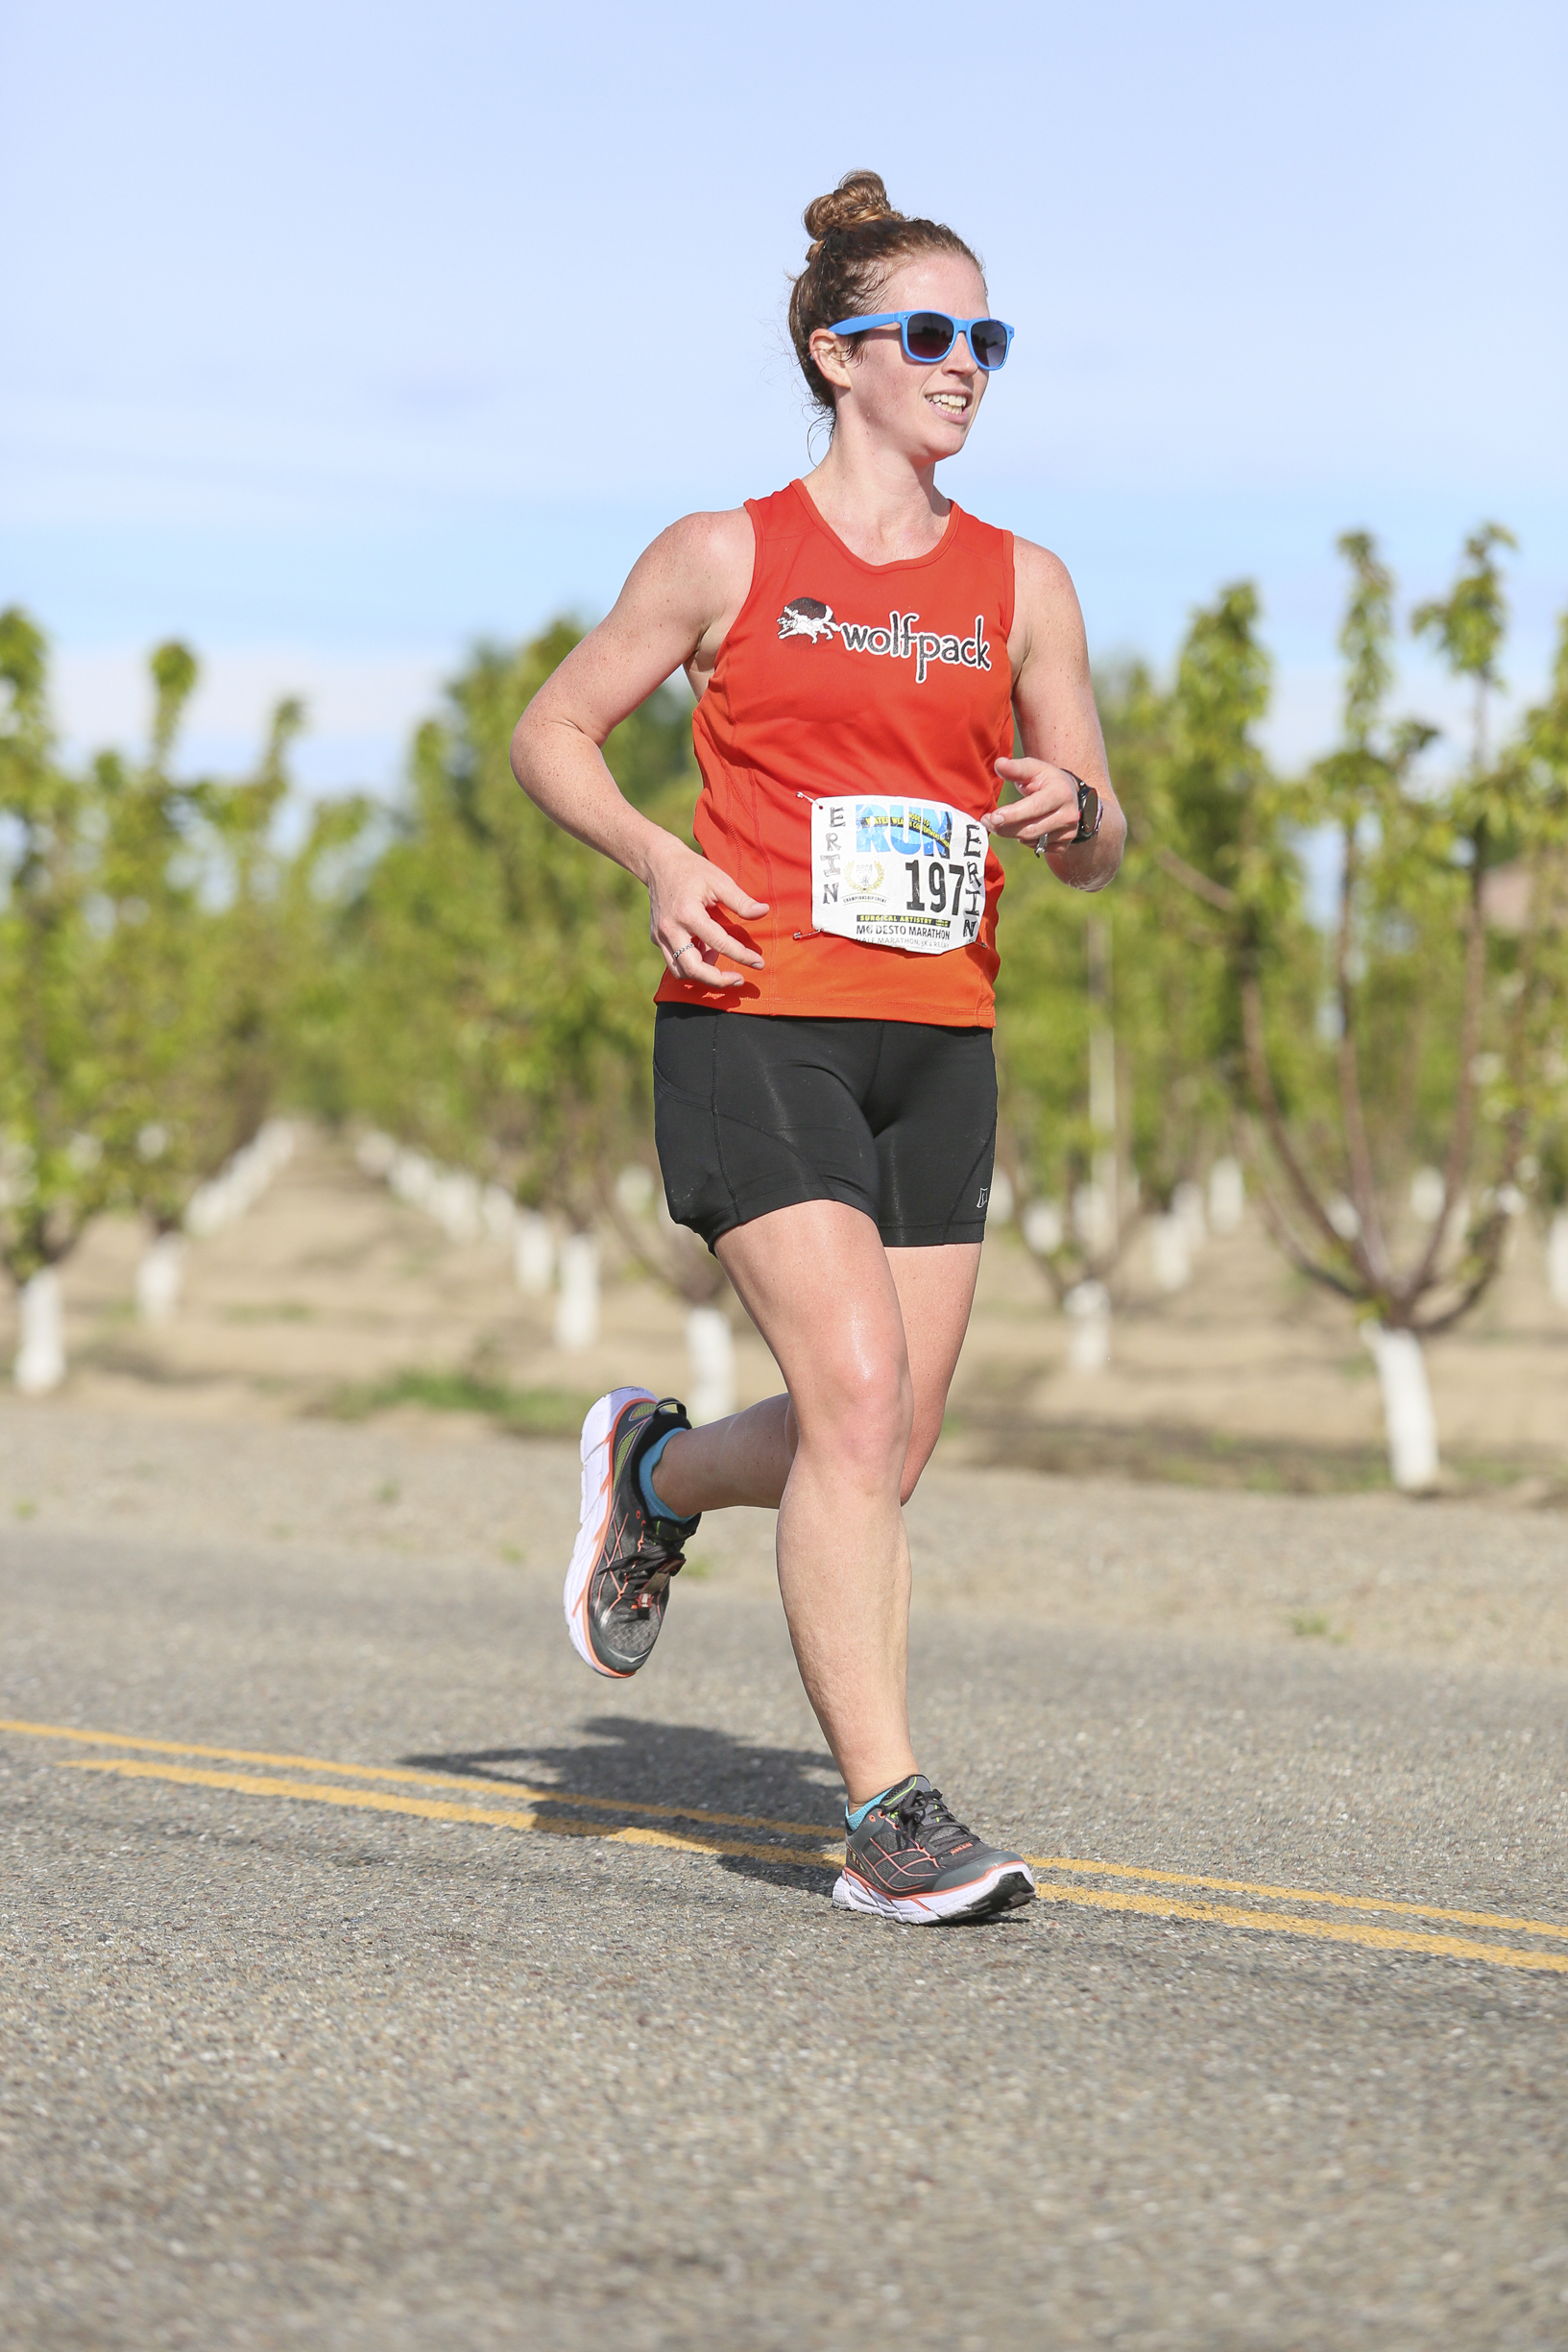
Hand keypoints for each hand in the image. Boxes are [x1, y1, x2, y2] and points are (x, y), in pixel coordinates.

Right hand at [644, 834, 767, 989]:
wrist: (658, 862)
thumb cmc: (692, 870)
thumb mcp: (719, 880)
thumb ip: (740, 900)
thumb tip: (763, 912)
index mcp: (688, 914)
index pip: (719, 944)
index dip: (742, 956)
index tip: (759, 963)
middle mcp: (670, 929)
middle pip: (693, 969)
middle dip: (718, 980)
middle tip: (738, 979)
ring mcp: (660, 935)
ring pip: (680, 971)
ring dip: (702, 974)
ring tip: (720, 964)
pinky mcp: (656, 938)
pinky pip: (674, 960)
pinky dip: (691, 963)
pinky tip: (705, 951)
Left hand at [984, 757, 1082, 853]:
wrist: (1069, 794)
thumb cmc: (1046, 779)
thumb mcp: (1034, 768)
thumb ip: (1016, 768)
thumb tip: (999, 764)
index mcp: (1061, 793)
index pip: (1034, 808)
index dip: (1012, 815)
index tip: (992, 817)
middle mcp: (1069, 815)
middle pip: (1030, 829)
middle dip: (1005, 828)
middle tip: (987, 821)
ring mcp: (1069, 831)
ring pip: (1032, 841)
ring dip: (1012, 834)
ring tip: (1003, 823)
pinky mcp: (1065, 844)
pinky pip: (1038, 848)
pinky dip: (1026, 841)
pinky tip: (1022, 829)